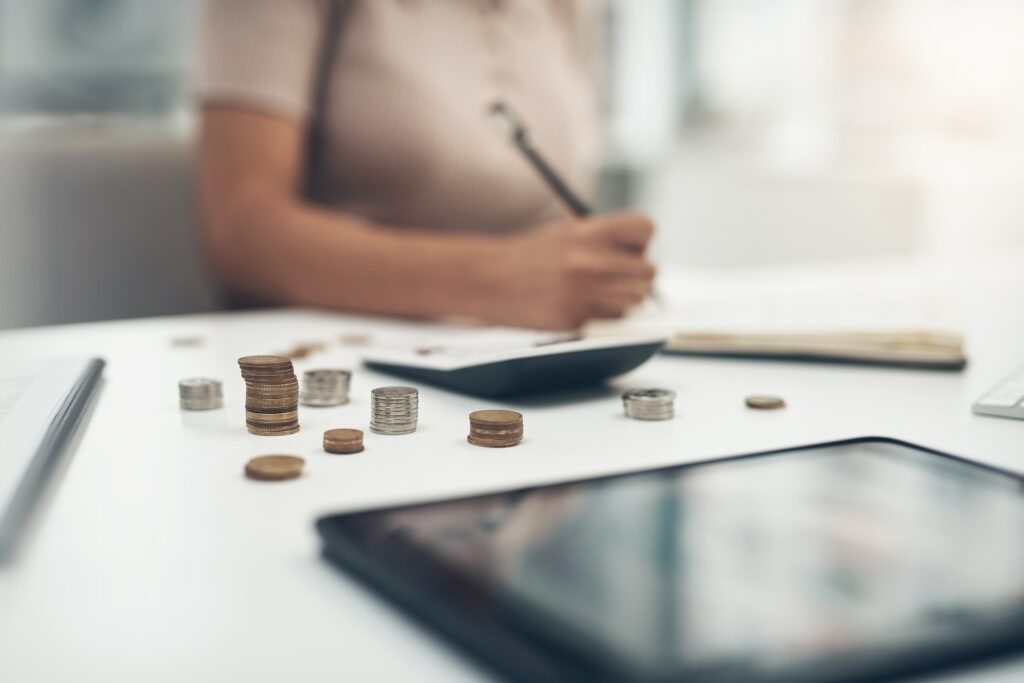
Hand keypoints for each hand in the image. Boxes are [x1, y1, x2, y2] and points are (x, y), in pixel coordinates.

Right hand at [490, 211, 655, 328]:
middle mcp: (589, 259)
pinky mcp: (573, 318)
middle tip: (616, 279)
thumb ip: (603, 240)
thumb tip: (640, 256)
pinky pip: (608, 320)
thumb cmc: (528, 256)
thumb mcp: (566, 232)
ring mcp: (582, 291)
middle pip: (648, 271)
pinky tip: (578, 306)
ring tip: (596, 294)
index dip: (640, 242)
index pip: (645, 228)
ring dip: (622, 300)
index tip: (628, 250)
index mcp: (589, 231)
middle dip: (636, 277)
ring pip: (634, 300)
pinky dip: (600, 316)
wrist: (486, 277)